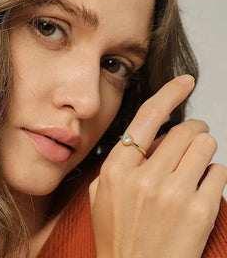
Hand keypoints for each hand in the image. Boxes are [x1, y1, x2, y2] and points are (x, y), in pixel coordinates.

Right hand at [89, 75, 226, 257]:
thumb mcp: (102, 194)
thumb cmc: (117, 234)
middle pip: (185, 130)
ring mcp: (174, 194)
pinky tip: (200, 186)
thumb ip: (119, 163)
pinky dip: (213, 173)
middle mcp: (145, 177)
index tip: (185, 82)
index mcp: (117, 170)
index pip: (147, 118)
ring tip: (194, 162)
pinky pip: (219, 171)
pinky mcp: (200, 211)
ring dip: (203, 148)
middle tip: (191, 139)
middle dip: (192, 130)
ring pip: (206, 145)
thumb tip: (147, 141)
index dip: (168, 94)